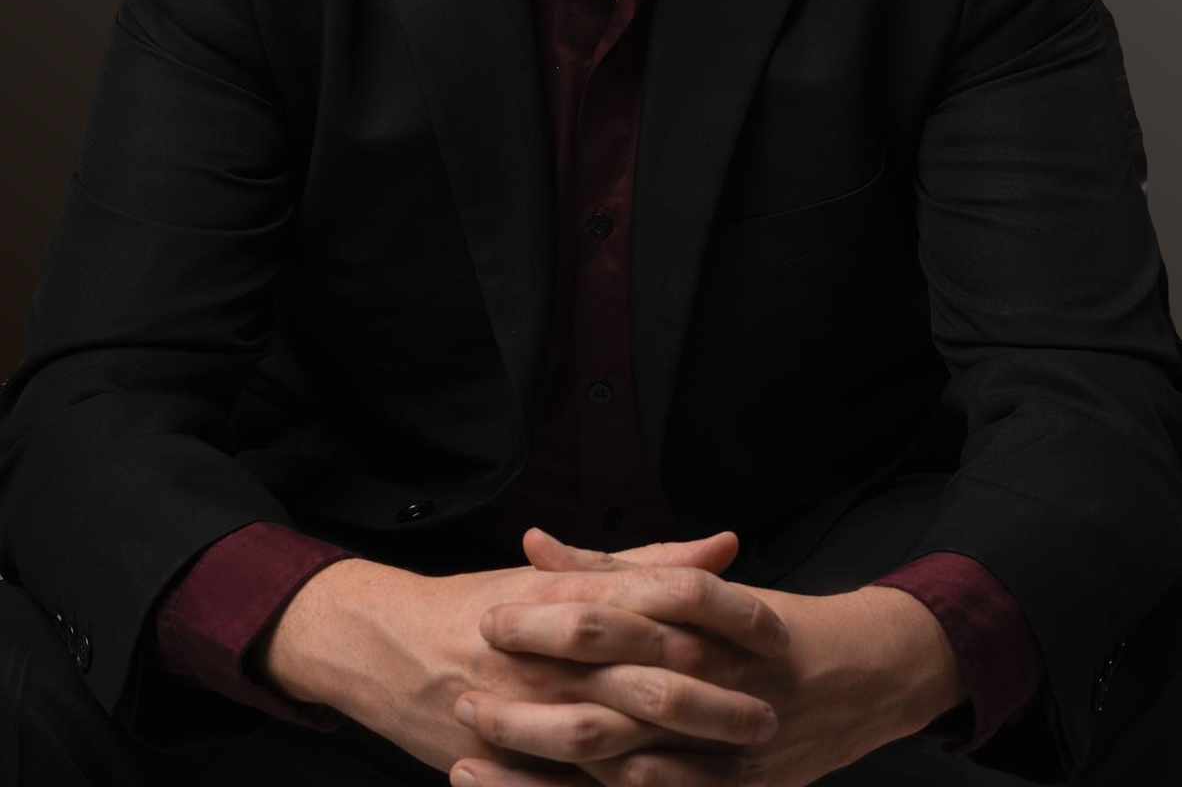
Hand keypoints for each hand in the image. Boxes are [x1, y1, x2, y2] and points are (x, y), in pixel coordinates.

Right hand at [252, 529, 782, 782]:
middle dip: (717, 699)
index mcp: (570, 593)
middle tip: (770, 713)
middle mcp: (555, 650)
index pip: (663, 598)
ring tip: (739, 766)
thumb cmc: (485, 603)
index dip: (725, 616)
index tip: (775, 634)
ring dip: (684, 757)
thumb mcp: (561, 574)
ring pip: (621, 741)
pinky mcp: (514, 761)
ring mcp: (533, 710)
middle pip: (652, 674)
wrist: (388, 645)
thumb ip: (646, 563)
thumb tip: (726, 545)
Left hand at [457, 532, 964, 786]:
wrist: (860, 675)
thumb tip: (534, 543)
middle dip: (535, 685)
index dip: (552, 611)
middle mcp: (709, 671)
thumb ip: (612, 566)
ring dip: (540, 754)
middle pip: (610, 676)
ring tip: (473, 749)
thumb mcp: (694, 585)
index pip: (617, 604)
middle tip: (468, 682)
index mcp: (701, 611)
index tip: (493, 613)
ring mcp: (718, 738)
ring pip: (618, 750)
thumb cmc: (764, 625)